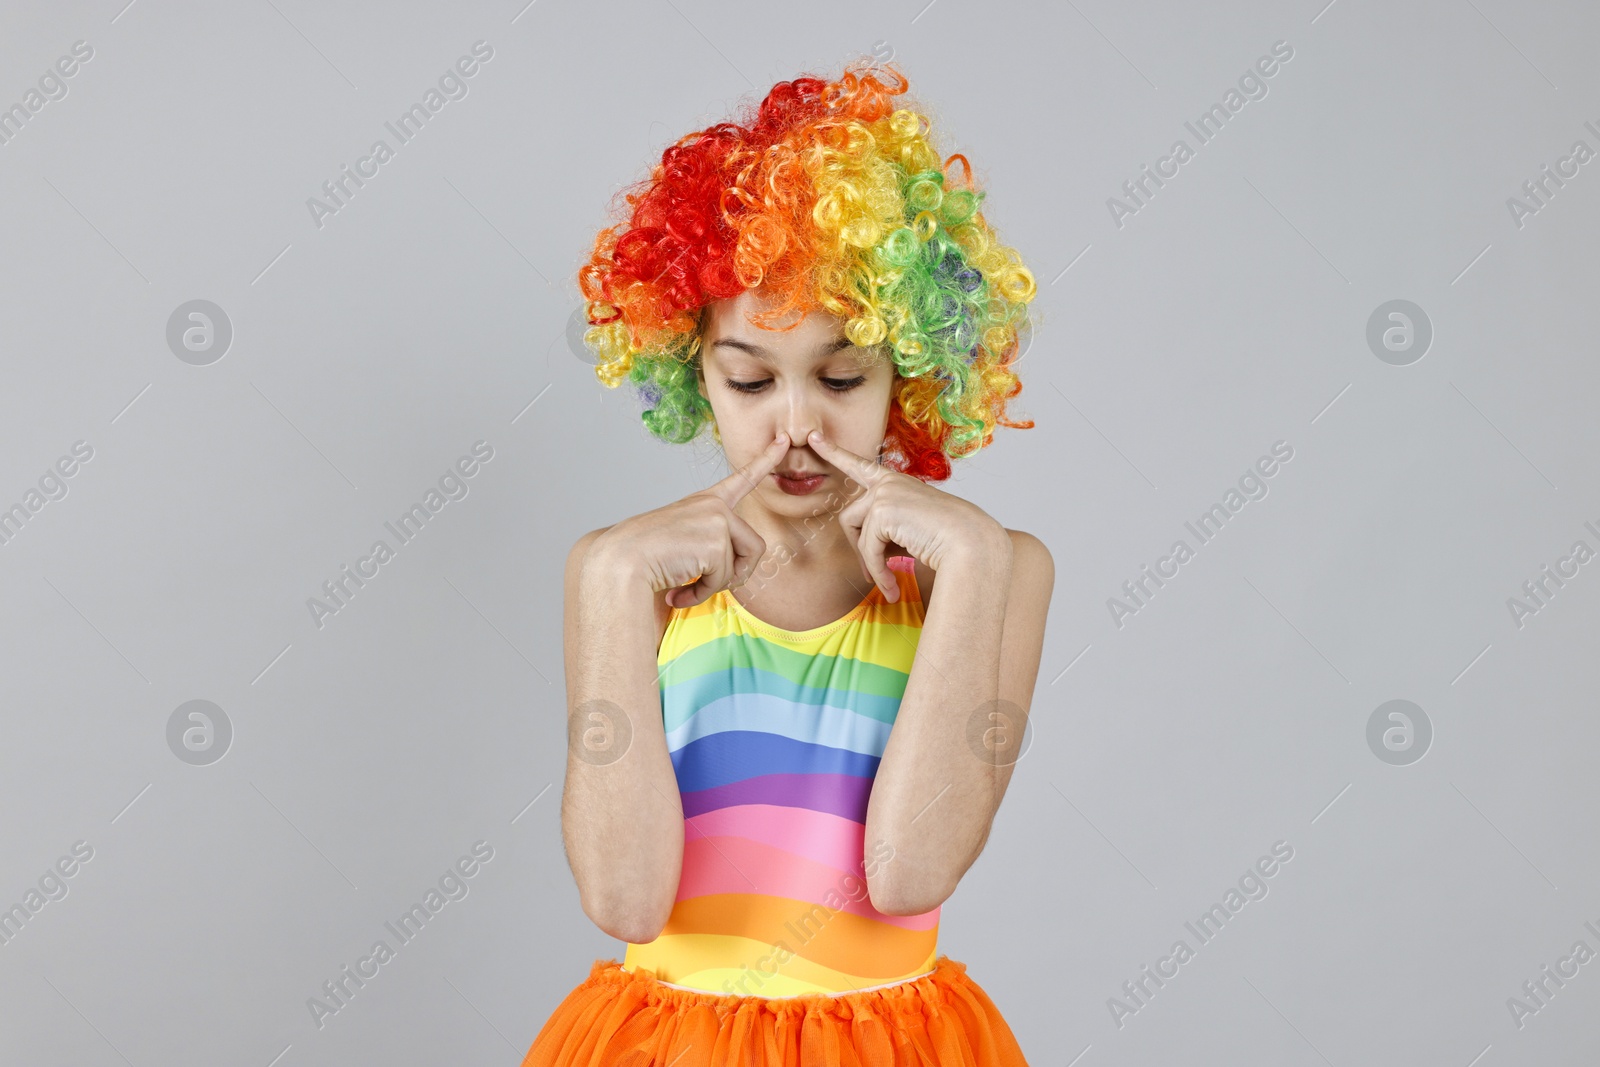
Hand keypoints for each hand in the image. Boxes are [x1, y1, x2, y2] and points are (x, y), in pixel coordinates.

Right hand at [590, 431, 789, 608]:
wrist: (619, 563)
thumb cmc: (644, 560)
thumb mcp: (684, 545)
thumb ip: (710, 549)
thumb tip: (734, 575)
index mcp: (705, 502)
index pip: (741, 479)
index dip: (765, 460)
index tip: (784, 440)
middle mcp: (714, 506)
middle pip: (755, 548)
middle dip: (736, 574)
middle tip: (704, 583)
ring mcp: (716, 519)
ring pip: (742, 566)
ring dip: (716, 584)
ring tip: (684, 583)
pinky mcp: (716, 540)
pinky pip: (726, 579)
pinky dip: (703, 592)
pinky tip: (678, 590)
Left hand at [805, 429, 1008, 602]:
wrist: (971, 543)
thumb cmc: (947, 541)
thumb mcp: (910, 531)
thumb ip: (886, 533)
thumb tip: (866, 558)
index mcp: (897, 483)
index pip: (861, 466)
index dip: (835, 452)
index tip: (814, 438)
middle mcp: (889, 483)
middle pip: (850, 517)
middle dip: (857, 549)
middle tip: (872, 575)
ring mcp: (885, 493)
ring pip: (857, 534)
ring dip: (868, 563)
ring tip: (886, 583)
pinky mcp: (883, 510)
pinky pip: (867, 548)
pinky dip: (876, 570)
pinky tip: (890, 585)